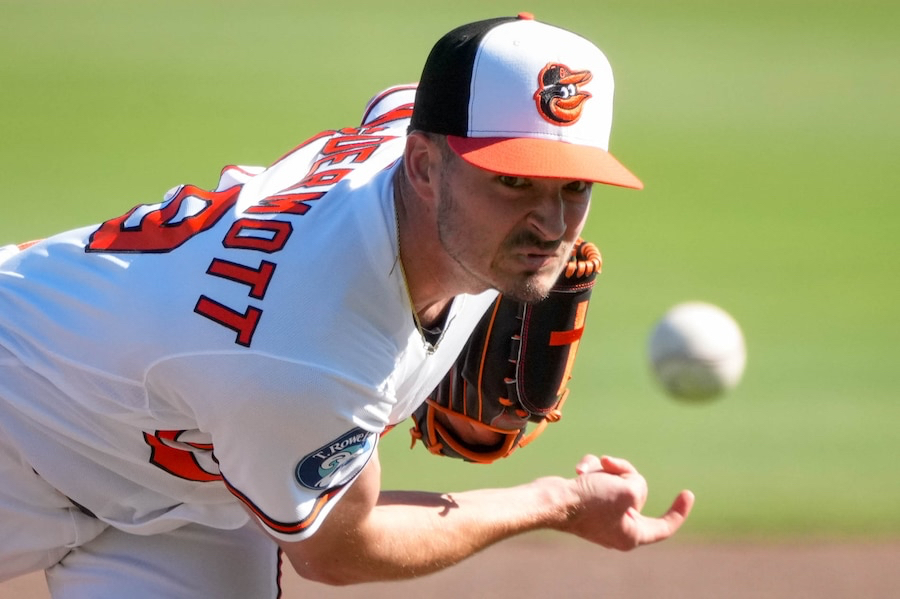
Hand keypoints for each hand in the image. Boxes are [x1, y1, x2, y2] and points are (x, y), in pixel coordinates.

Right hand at [560, 454, 693, 550]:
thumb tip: (623, 482)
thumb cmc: (589, 501)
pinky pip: (599, 479)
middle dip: (625, 473)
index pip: (664, 527)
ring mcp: (601, 514)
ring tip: (588, 469)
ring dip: (605, 469)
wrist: (550, 500)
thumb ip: (639, 485)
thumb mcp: (628, 490)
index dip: (678, 511)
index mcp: (632, 536)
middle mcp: (617, 528)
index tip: (687, 493)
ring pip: (616, 481)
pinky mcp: (586, 501)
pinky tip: (579, 470)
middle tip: (610, 466)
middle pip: (636, 492)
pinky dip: (591, 470)